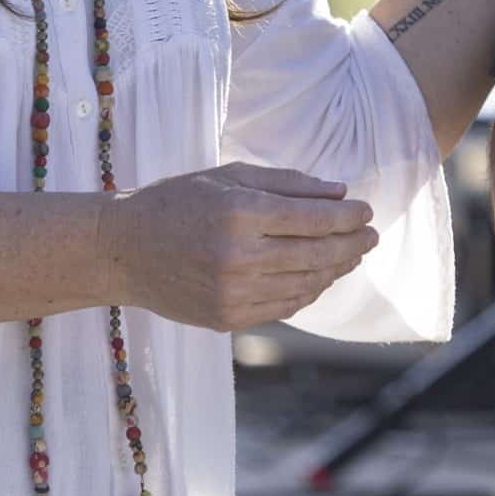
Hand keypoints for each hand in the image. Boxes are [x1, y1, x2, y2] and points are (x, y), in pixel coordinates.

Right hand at [106, 163, 377, 331]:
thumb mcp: (229, 176)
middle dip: (351, 244)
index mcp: (239, 213)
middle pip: (317, 254)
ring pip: (305, 285)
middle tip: (371, 236)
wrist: (123, 250)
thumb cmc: (177, 202)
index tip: (367, 211)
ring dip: (335, 270)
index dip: (348, 216)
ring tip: (350, 256)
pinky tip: (319, 277)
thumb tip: (340, 192)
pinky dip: (308, 292)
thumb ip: (287, 183)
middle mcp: (238, 256)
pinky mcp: (227, 319)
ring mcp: (232, 293)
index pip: (313, 218)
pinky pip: (284, 308)